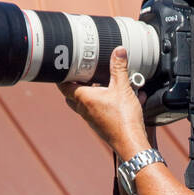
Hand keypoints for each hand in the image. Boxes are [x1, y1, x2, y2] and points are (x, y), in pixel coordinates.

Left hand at [58, 46, 149, 160]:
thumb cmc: (124, 119)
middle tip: (82, 73)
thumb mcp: (123, 88)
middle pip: (71, 95)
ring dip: (91, 93)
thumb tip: (118, 51)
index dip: (62, 75)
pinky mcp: (100, 125)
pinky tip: (120, 98)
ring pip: (84, 104)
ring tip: (103, 83)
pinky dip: (104, 102)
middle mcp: (84, 110)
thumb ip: (119, 68)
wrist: (131, 143)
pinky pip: (98, 110)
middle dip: (75, 84)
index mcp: (84, 98)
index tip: (64, 67)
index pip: (63, 85)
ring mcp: (91, 119)